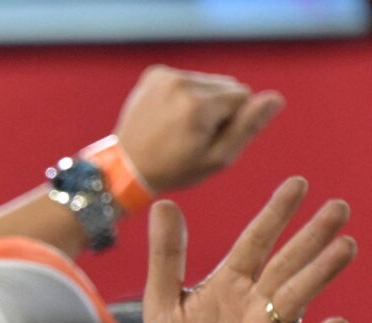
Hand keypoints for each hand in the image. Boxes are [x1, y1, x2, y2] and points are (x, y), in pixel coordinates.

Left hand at [115, 65, 283, 193]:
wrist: (125, 166)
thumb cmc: (175, 169)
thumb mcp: (217, 158)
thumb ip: (248, 127)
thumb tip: (275, 98)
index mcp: (198, 104)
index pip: (244, 96)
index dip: (232, 121)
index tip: (208, 140)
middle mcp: (181, 83)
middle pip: (227, 86)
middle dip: (219, 108)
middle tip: (192, 135)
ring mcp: (164, 76)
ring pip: (208, 81)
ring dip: (202, 101)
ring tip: (179, 127)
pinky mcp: (154, 74)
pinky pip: (187, 79)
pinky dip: (184, 95)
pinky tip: (169, 116)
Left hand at [143, 177, 354, 322]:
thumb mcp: (162, 302)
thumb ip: (166, 256)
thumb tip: (164, 202)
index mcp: (227, 285)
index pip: (254, 242)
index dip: (275, 214)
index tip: (298, 183)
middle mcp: (253, 304)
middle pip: (286, 263)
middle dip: (311, 236)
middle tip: (339, 206)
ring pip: (296, 297)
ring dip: (319, 273)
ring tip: (345, 246)